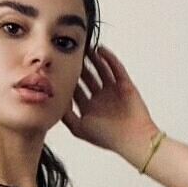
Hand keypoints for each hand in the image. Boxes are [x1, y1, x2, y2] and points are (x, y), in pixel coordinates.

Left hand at [61, 43, 160, 159]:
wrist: (132, 138)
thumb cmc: (107, 137)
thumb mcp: (79, 128)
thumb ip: (66, 116)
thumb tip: (55, 100)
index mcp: (90, 109)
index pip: (76, 91)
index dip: (68, 80)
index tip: (59, 69)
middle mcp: (101, 99)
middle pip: (88, 78)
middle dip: (80, 67)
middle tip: (70, 54)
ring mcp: (114, 91)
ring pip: (102, 71)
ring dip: (94, 60)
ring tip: (85, 48)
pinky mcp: (125, 85)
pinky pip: (116, 68)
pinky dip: (109, 58)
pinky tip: (100, 50)